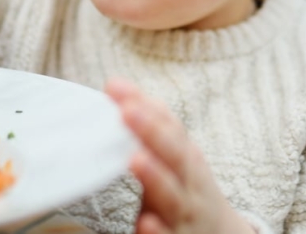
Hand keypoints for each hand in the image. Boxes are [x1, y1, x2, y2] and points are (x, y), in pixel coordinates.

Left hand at [105, 79, 253, 233]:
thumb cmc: (188, 190)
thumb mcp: (176, 157)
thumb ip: (151, 126)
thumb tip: (118, 87)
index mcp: (186, 157)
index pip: (168, 126)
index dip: (145, 107)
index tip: (116, 88)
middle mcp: (189, 182)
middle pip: (175, 154)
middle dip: (153, 131)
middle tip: (128, 111)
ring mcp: (185, 212)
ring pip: (173, 195)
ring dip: (155, 176)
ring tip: (136, 158)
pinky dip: (158, 231)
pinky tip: (144, 222)